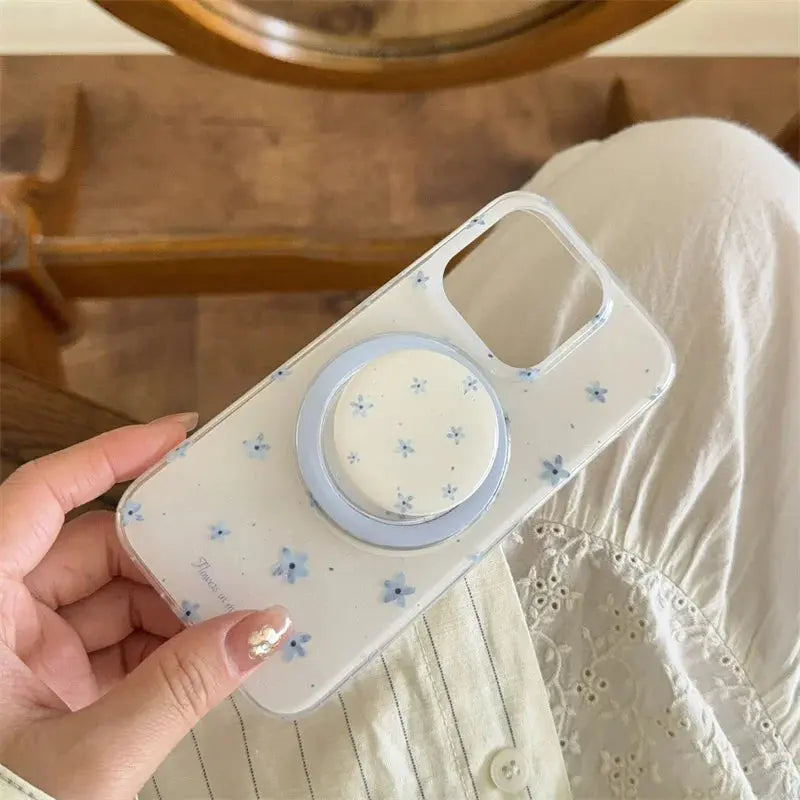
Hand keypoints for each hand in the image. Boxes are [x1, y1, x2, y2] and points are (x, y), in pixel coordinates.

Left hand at [0, 416, 290, 799]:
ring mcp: (24, 656)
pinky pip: (116, 645)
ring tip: (234, 615)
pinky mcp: (48, 690)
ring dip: (174, 608)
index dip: (109, 456)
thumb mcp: (89, 760)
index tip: (178, 436)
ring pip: (112, 601)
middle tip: (236, 554)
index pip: (42, 497)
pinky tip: (209, 655)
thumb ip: (180, 690)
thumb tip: (263, 628)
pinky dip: (164, 647)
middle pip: (95, 551)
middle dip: (168, 556)